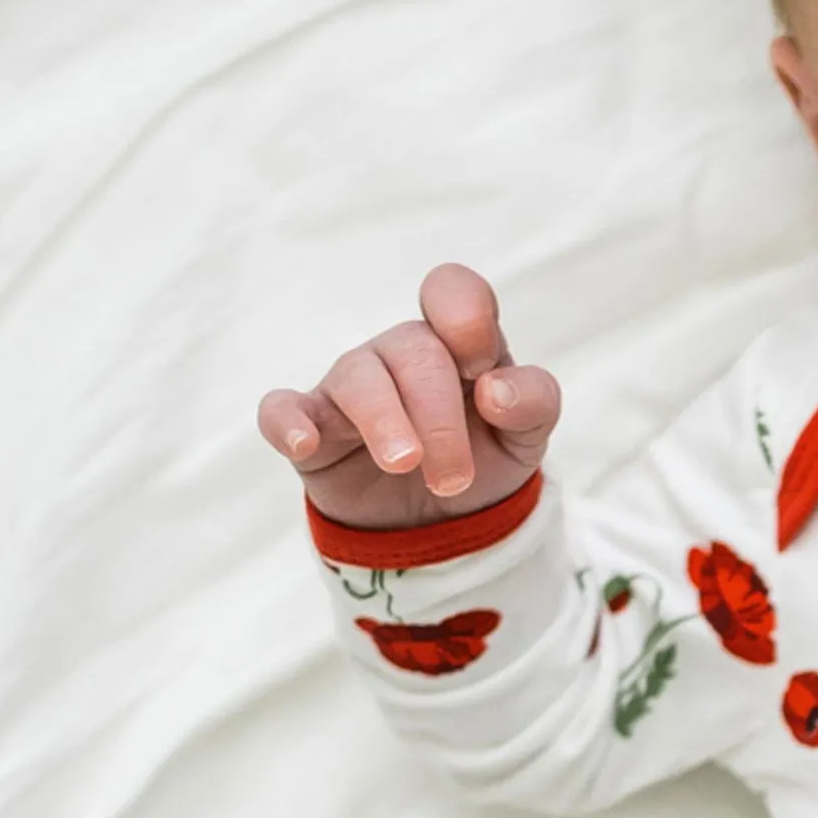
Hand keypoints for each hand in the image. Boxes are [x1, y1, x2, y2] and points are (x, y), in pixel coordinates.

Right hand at [256, 264, 561, 530]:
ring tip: (405, 464)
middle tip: (455, 478)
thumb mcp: (528, 436)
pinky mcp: (313, 428)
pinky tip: (304, 442)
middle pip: (415, 352)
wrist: (446, 524)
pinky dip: (288, 421)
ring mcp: (352, 388)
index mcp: (458, 344)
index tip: (479, 370)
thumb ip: (534, 402)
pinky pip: (283, 409)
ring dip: (385, 423)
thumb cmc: (486, 458)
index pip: (452, 292)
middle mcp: (401, 355)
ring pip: (359, 379)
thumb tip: (498, 391)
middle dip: (440, 415)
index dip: (465, 318)